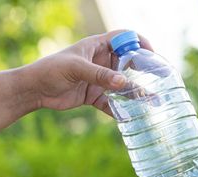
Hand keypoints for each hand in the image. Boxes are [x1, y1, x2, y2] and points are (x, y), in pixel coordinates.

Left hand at [25, 30, 152, 114]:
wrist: (34, 90)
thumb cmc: (51, 70)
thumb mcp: (76, 68)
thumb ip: (99, 75)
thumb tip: (124, 82)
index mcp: (97, 46)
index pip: (124, 37)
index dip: (139, 42)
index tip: (152, 54)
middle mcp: (101, 61)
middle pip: (129, 62)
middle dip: (146, 70)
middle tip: (163, 77)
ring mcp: (98, 79)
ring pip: (123, 85)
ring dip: (137, 93)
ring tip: (153, 101)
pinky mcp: (93, 96)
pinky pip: (111, 103)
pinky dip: (119, 110)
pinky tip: (129, 118)